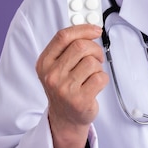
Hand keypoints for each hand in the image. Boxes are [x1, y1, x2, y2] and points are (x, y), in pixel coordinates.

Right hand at [36, 24, 108, 147]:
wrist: (65, 118)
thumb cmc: (65, 87)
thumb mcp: (58, 66)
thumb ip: (69, 47)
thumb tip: (91, 28)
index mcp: (44, 63)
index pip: (63, 36)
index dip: (83, 29)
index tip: (96, 29)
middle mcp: (51, 75)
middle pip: (80, 46)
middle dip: (94, 49)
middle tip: (97, 57)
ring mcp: (65, 89)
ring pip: (92, 62)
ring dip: (98, 66)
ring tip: (92, 75)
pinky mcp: (80, 100)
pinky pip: (100, 77)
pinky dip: (103, 79)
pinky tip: (95, 86)